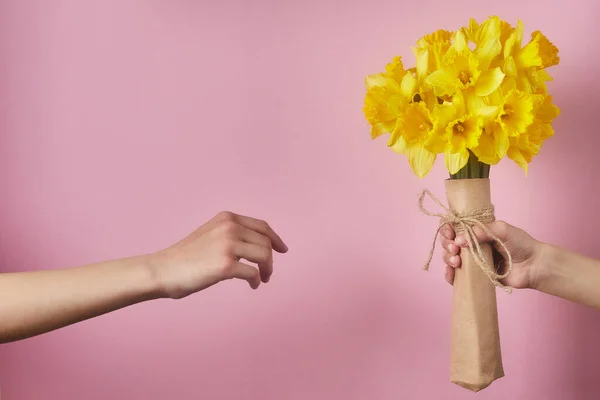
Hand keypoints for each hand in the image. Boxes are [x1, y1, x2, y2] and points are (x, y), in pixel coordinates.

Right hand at [149, 211, 287, 298]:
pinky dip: (257, 280)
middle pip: (265, 243)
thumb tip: (257, 247)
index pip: (262, 226)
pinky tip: (253, 285)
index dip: (275, 238)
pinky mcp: (226, 265)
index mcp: (226, 218)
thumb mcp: (210, 234)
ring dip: (267, 270)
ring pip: (264, 256)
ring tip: (262, 279)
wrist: (163, 270)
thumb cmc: (185, 257)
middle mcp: (229, 227)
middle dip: (270, 260)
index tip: (283, 249)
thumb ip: (231, 234)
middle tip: (267, 274)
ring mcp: (228, 245)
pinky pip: (254, 273)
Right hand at [440, 221, 542, 288]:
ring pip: (450, 258)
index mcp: (478, 231)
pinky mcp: (476, 276)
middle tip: (454, 248)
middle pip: (449, 242)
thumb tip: (460, 239)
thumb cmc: (522, 244)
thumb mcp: (503, 229)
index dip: (448, 228)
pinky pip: (457, 276)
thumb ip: (482, 230)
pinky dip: (450, 275)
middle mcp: (472, 245)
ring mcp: (473, 261)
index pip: (455, 227)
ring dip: (447, 258)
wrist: (535, 266)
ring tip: (456, 261)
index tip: (450, 232)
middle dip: (447, 244)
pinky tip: (451, 273)